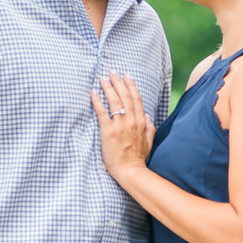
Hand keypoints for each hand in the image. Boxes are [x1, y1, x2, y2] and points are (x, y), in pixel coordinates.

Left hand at [92, 71, 154, 185]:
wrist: (130, 171)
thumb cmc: (138, 158)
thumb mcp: (149, 141)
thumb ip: (149, 127)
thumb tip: (146, 115)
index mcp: (141, 122)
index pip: (136, 99)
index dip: (131, 85)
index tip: (126, 76)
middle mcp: (131, 121)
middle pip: (124, 96)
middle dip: (118, 82)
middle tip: (111, 71)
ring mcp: (120, 126)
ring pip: (114, 101)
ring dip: (107, 87)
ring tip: (102, 78)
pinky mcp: (108, 132)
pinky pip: (102, 113)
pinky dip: (97, 101)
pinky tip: (93, 93)